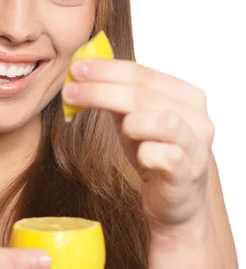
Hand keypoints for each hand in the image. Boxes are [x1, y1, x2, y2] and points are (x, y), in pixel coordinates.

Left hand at [62, 58, 214, 235]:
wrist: (175, 201)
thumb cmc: (154, 153)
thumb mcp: (132, 119)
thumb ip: (114, 95)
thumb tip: (82, 72)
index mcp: (186, 95)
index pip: (143, 73)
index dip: (107, 69)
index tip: (77, 67)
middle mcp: (198, 117)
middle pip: (145, 95)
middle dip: (102, 91)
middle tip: (71, 91)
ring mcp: (196, 146)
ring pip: (163, 121)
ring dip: (131, 123)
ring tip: (122, 132)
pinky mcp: (188, 173)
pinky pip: (166, 156)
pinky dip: (146, 152)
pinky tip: (140, 156)